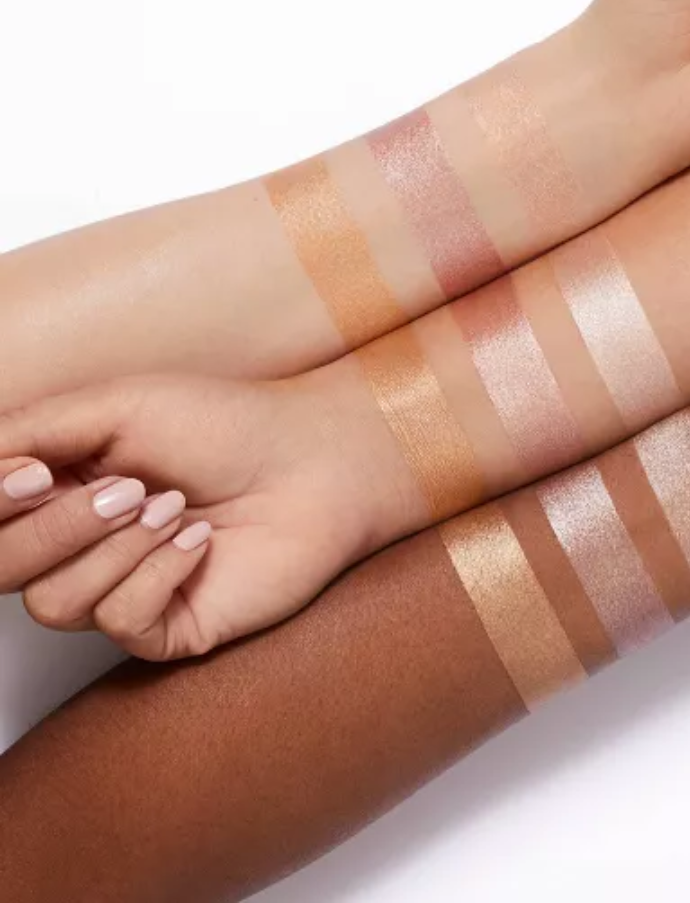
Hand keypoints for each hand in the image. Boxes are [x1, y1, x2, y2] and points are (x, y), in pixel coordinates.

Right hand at [0, 371, 378, 659]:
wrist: (315, 461)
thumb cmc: (227, 425)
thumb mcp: (117, 407)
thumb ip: (33, 432)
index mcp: (61, 490)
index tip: (36, 475)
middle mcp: (82, 545)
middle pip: (3, 571)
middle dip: (55, 530)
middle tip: (128, 489)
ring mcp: (124, 590)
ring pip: (57, 604)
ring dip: (118, 548)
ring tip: (176, 506)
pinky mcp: (169, 627)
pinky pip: (121, 623)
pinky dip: (157, 575)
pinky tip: (200, 541)